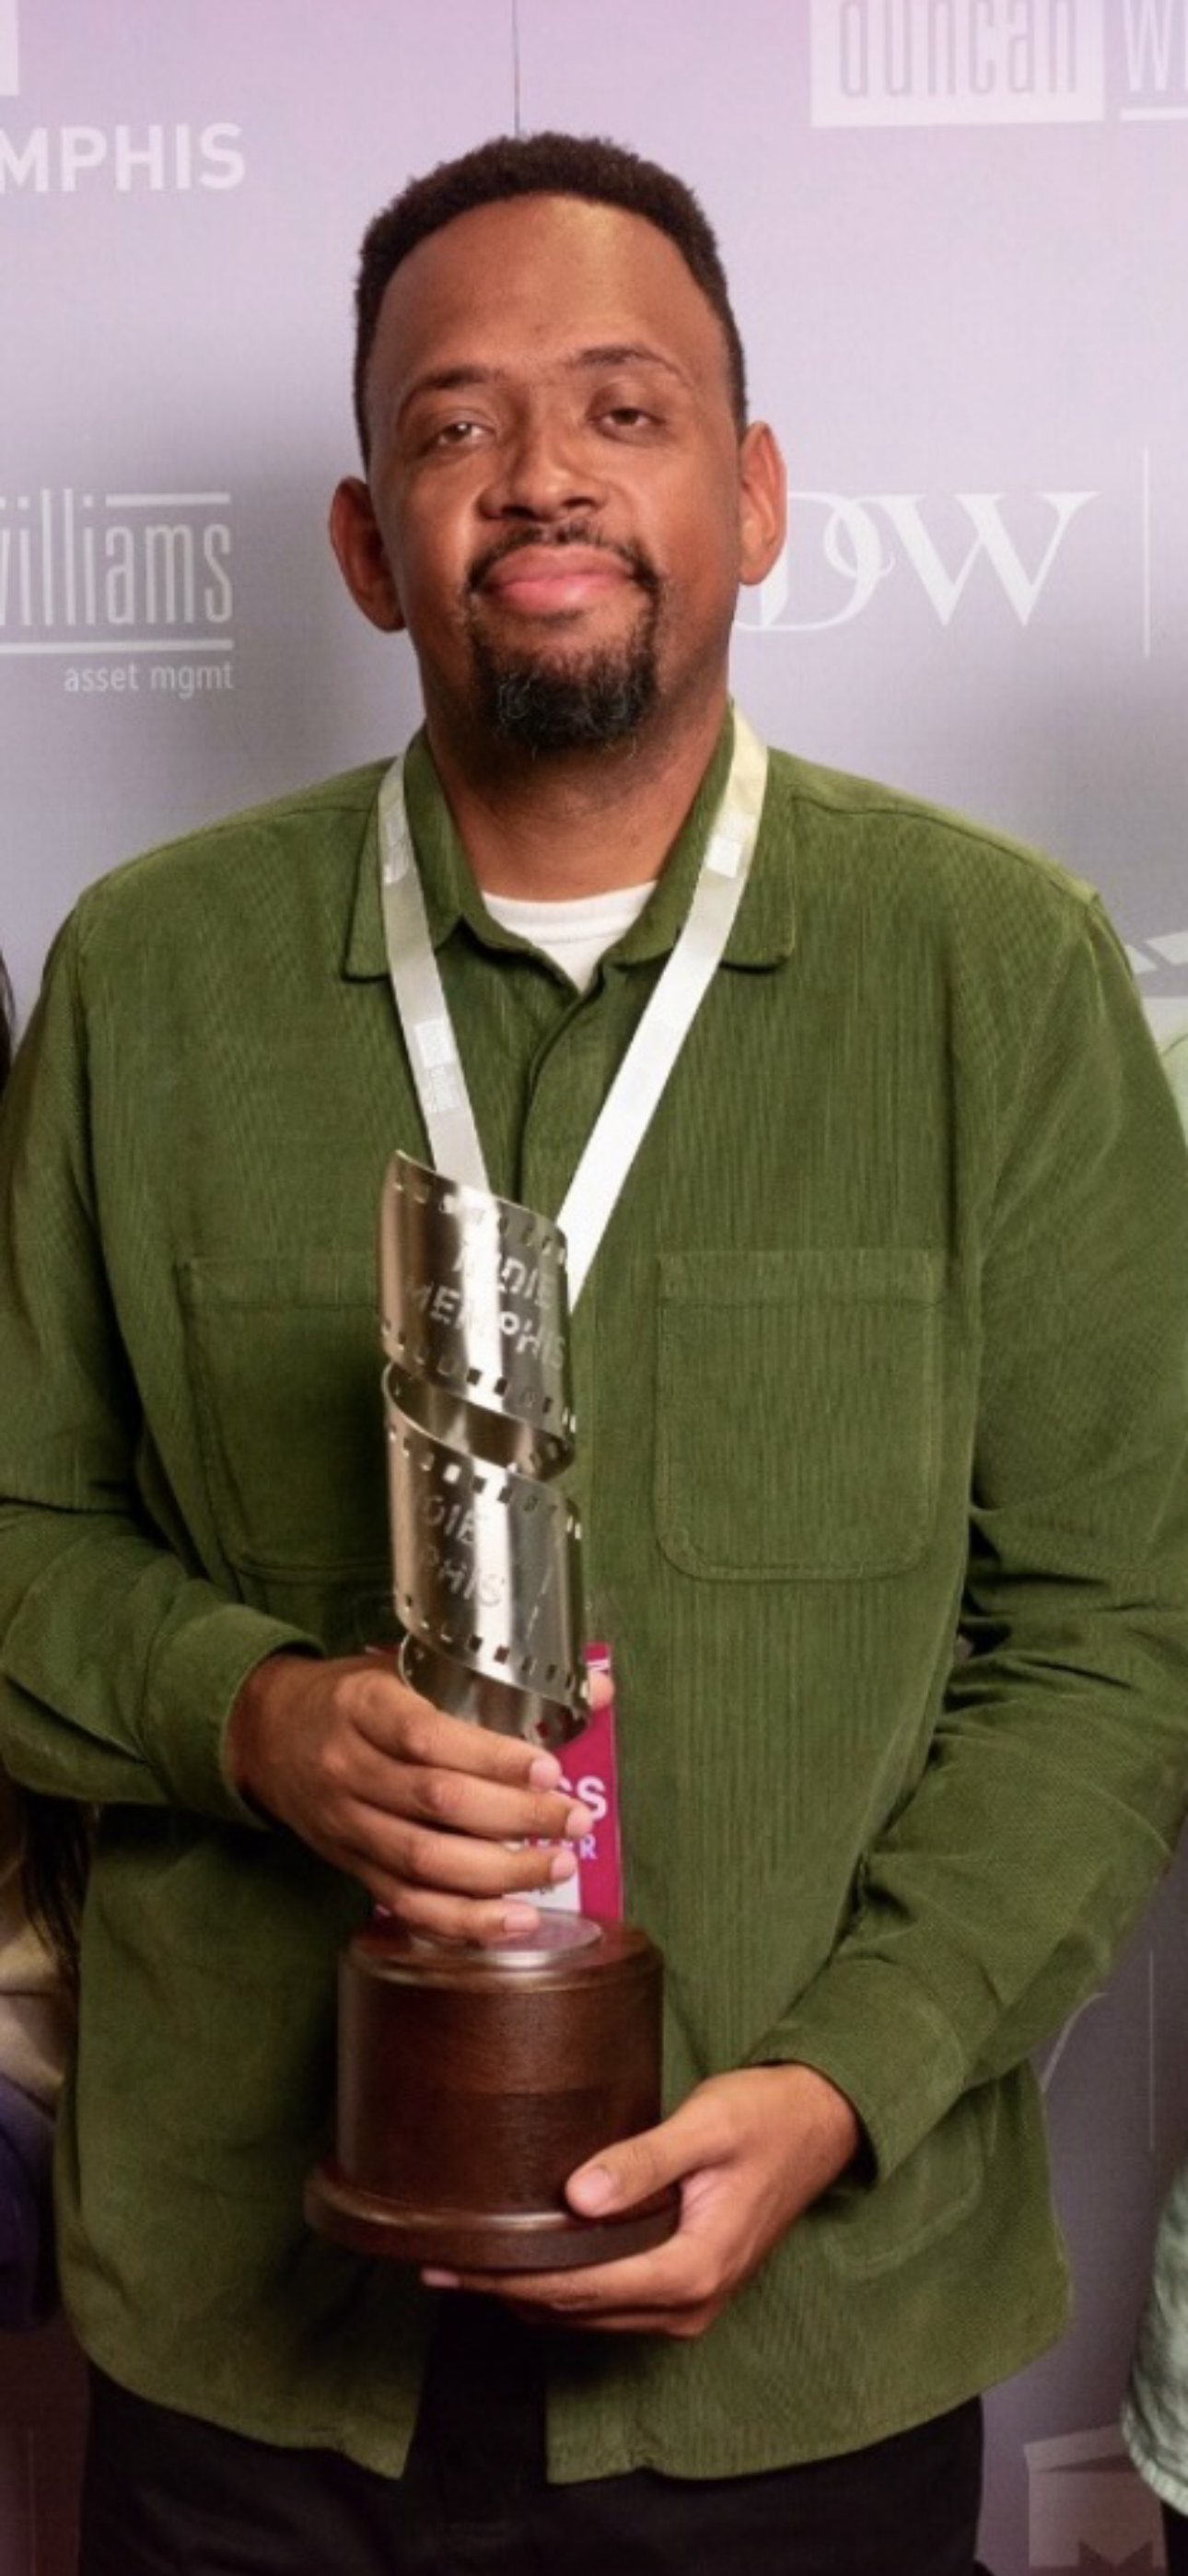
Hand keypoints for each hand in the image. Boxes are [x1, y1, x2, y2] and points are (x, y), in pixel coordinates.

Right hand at [225, 1651, 592, 1940]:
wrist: (264, 1733)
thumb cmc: (351, 1696)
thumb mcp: (403, 1666)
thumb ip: (490, 1682)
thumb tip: (596, 1688)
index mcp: (363, 1705)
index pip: (428, 1736)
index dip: (492, 1758)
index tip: (550, 1769)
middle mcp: (349, 1766)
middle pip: (436, 1803)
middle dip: (516, 1818)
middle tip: (574, 1821)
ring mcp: (348, 1823)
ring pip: (424, 1862)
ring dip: (500, 1874)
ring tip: (557, 1868)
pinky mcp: (351, 1866)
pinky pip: (409, 1904)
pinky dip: (464, 1921)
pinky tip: (515, 1921)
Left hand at [423, 2062, 860, 2332]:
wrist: (820, 2125)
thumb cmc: (765, 2116)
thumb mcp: (705, 2127)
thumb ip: (643, 2161)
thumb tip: (576, 2198)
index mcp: (690, 2268)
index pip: (576, 2287)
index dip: (507, 2276)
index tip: (451, 2259)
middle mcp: (688, 2302)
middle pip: (575, 2308)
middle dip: (504, 2287)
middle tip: (438, 2258)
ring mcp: (690, 2302)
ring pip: (589, 2312)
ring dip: (530, 2291)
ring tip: (468, 2259)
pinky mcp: (688, 2287)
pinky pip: (611, 2301)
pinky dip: (566, 2287)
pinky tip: (530, 2258)